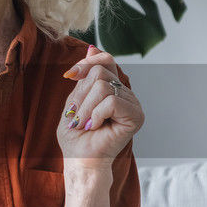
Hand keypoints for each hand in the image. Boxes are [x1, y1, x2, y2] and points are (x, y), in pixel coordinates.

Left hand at [55, 45, 144, 169]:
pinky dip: (96, 115)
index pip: (105, 59)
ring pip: (104, 87)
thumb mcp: (74, 100)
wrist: (80, 160)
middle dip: (81, 96)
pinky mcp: (136, 116)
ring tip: (85, 125)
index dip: (85, 63)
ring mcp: (133, 103)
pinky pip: (112, 101)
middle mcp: (125, 93)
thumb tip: (92, 47)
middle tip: (78, 116)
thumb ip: (84, 76)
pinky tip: (95, 127)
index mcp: (112, 87)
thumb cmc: (76, 136)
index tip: (70, 76)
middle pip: (100, 72)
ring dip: (86, 108)